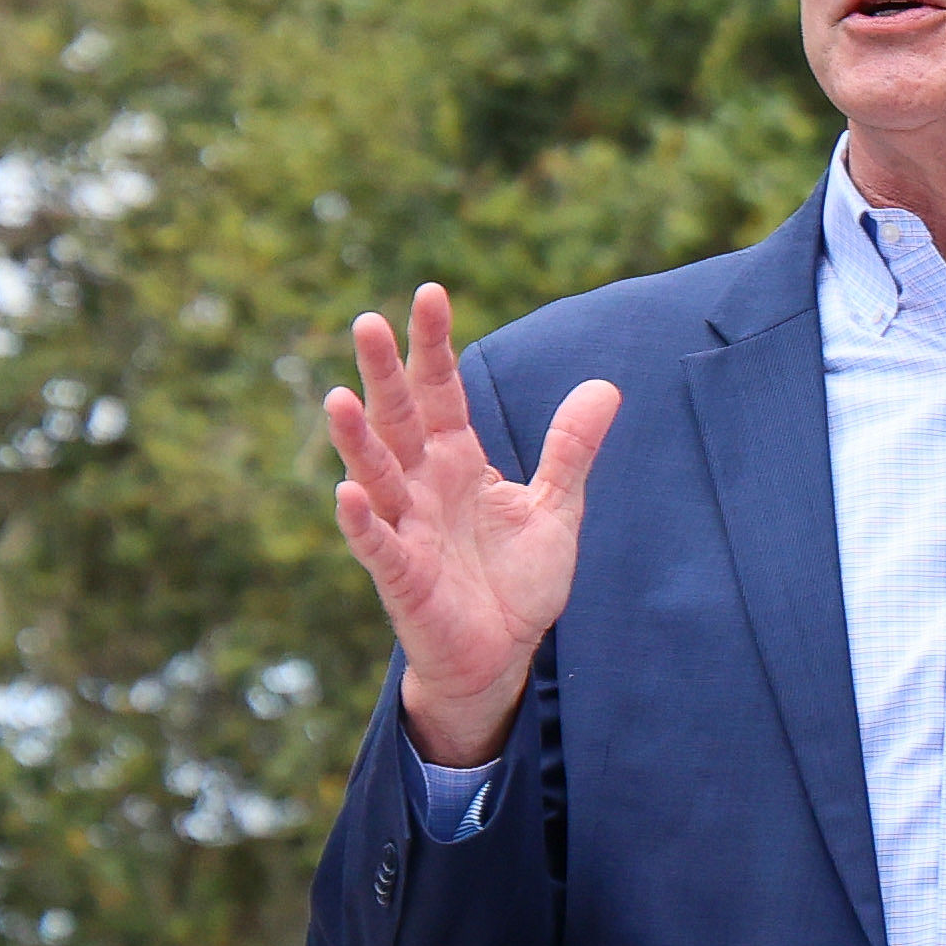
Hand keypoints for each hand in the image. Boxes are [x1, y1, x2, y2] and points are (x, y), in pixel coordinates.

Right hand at [324, 285, 620, 766]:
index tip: (432, 292)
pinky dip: (361, 520)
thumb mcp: (556, 508)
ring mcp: (406, 528)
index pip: (441, 392)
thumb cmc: (516, 580)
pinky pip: (377, 544)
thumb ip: (571, 449)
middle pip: (399, 419)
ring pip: (375, 474)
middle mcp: (422, 486)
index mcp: (457, 462)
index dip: (435, 346)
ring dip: (357, 439)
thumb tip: (606, 386)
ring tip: (339, 396)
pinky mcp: (401, 576)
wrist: (502, 654)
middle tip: (369, 321)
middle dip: (384, 374)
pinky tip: (347, 492)